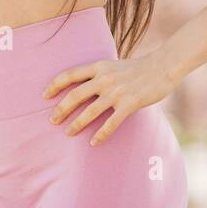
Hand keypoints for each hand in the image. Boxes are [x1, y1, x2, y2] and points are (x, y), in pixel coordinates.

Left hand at [41, 54, 176, 145]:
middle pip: (75, 95)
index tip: (44, 95)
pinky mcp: (129, 104)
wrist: (162, 67)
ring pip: (90, 111)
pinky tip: (94, 142)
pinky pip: (111, 122)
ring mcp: (117, 92)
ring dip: (77, 123)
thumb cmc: (137, 68)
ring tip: (68, 132)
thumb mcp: (113, 64)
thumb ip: (98, 73)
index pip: (70, 74)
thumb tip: (82, 83)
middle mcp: (105, 78)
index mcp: (99, 66)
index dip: (54, 85)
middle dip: (61, 109)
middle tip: (52, 120)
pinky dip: (101, 134)